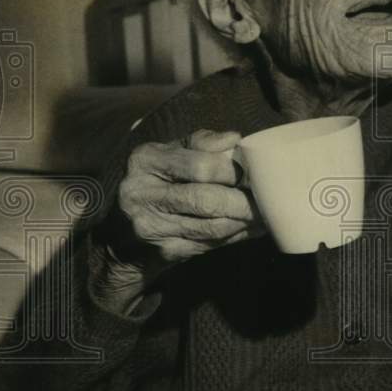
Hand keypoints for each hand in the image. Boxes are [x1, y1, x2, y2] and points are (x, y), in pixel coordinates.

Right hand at [93, 129, 260, 312]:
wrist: (122, 237)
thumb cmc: (158, 184)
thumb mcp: (170, 155)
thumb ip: (201, 143)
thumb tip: (236, 139)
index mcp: (145, 160)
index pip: (201, 165)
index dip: (235, 172)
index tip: (257, 174)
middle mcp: (140, 192)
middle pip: (206, 200)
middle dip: (244, 202)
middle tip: (269, 201)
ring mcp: (149, 227)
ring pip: (211, 226)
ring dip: (244, 222)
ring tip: (266, 215)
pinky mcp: (162, 252)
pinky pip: (209, 244)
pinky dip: (235, 237)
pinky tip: (249, 229)